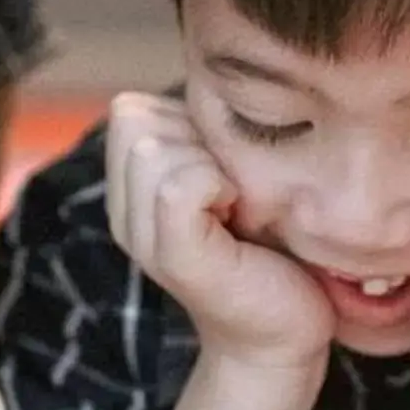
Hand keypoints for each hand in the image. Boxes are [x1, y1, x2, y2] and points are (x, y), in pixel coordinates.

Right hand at [104, 93, 331, 368]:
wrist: (285, 335)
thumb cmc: (272, 250)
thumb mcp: (231, 176)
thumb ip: (204, 136)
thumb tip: (216, 75)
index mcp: (131, 192)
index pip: (130, 110)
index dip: (185, 122)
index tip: (225, 166)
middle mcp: (125, 214)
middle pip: (135, 121)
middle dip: (195, 137)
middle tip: (235, 188)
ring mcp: (145, 240)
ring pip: (153, 148)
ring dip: (211, 162)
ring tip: (238, 203)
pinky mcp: (176, 260)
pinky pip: (178, 187)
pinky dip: (217, 186)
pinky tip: (239, 214)